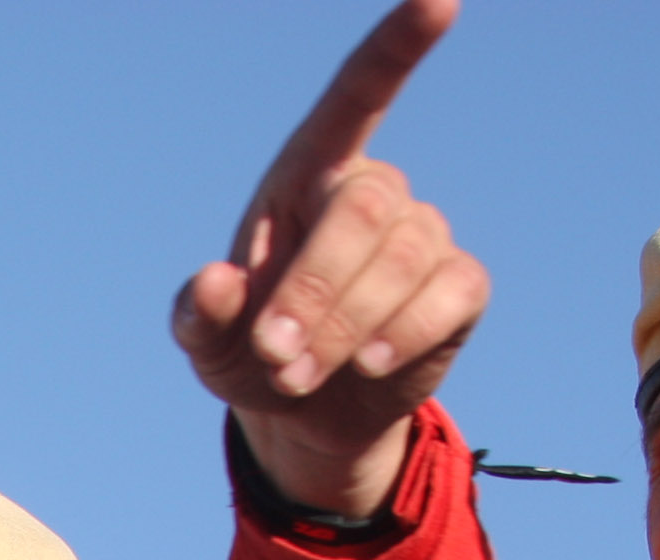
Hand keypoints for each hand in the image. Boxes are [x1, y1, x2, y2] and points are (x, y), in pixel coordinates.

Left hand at [174, 0, 486, 518]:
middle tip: (274, 353)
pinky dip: (398, 337)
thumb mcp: (207, 341)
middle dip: (314, 290)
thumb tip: (217, 281)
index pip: (358, 94)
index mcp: (309, 172)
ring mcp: (423, 236)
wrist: (307, 413)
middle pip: (362, 211)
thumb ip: (198, 314)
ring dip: (343, 328)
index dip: (398, 45)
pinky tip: (366, 365)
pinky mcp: (460, 287)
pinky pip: (443, 299)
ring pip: (400, 261)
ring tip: (298, 374)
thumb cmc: (251, 351)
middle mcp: (374, 191)